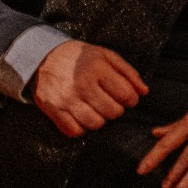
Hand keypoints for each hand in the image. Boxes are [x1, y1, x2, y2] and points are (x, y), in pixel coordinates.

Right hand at [31, 40, 147, 137]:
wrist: (43, 57)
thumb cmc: (80, 58)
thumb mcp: (106, 56)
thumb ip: (128, 73)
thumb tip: (144, 92)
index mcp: (98, 69)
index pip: (126, 95)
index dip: (132, 99)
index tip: (126, 97)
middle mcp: (82, 85)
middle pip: (113, 112)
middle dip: (116, 110)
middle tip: (110, 102)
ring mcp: (66, 99)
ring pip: (96, 124)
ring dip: (100, 120)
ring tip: (97, 110)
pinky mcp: (53, 110)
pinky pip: (74, 131)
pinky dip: (82, 128)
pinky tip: (83, 116)